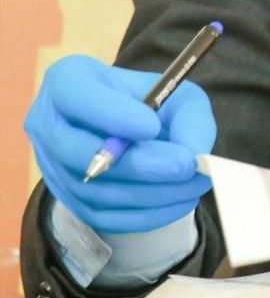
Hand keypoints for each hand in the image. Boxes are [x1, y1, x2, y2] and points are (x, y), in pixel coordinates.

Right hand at [24, 54, 216, 233]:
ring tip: (194, 183)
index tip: (151, 127)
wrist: (133, 128)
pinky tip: (180, 201)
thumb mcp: (178, 94)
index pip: (75, 95)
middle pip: (78, 152)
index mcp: (66, 81)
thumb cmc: (152, 102)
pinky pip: (102, 216)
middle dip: (138, 164)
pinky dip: (145, 214)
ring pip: (94, 190)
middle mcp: (48, 123)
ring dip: (150, 193)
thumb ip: (190, 117)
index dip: (111, 114)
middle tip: (184, 166)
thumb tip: (193, 153)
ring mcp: (51, 166)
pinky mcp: (66, 199)